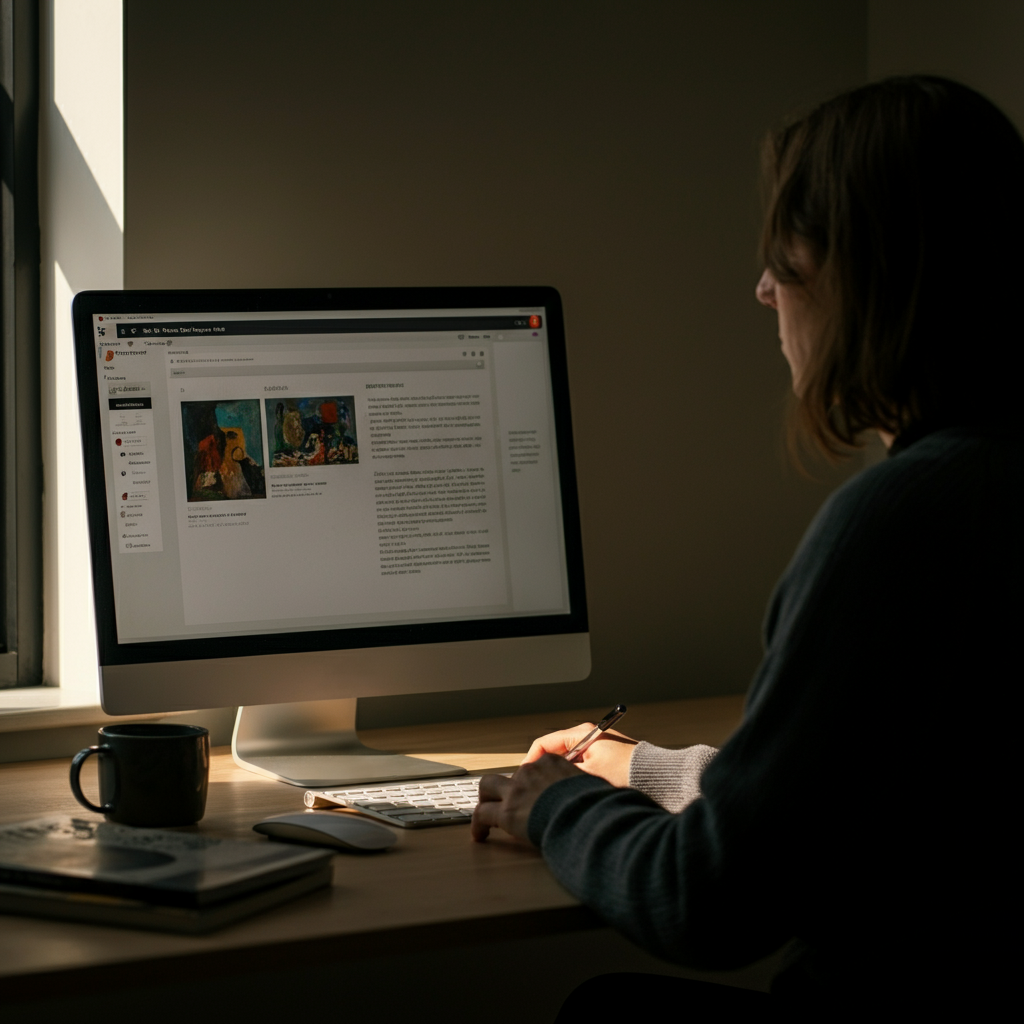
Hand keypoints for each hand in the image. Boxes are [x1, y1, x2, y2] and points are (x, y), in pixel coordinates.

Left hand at [471, 754, 582, 842]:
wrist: (584, 817)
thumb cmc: (594, 806)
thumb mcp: (593, 785)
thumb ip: (582, 785)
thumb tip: (590, 795)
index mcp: (551, 762)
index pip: (534, 767)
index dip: (530, 781)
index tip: (532, 792)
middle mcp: (529, 771)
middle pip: (509, 774)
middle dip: (503, 786)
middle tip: (503, 799)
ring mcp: (515, 790)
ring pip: (487, 786)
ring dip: (485, 798)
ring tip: (484, 813)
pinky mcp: (506, 811)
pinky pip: (482, 814)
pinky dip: (478, 824)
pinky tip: (479, 835)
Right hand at [522, 723, 637, 787]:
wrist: (659, 778)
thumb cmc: (628, 774)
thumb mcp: (589, 776)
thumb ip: (563, 776)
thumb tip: (542, 782)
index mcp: (582, 734)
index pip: (544, 744)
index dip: (530, 763)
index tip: (522, 780)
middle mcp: (588, 736)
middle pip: (553, 753)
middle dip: (542, 771)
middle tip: (534, 790)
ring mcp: (595, 746)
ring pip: (565, 762)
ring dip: (558, 776)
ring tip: (553, 794)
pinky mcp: (604, 758)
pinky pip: (578, 767)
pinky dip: (572, 779)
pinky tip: (572, 794)